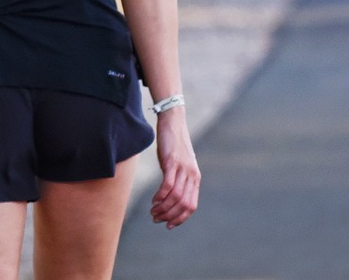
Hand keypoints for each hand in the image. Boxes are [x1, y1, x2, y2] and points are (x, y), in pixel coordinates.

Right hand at [151, 108, 198, 228]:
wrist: (173, 122)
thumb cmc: (173, 145)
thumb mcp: (179, 165)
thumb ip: (178, 180)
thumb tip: (170, 197)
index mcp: (195, 178)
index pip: (191, 206)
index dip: (180, 219)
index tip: (168, 225)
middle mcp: (191, 175)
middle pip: (183, 204)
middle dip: (170, 216)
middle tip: (156, 219)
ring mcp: (183, 168)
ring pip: (175, 197)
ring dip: (163, 208)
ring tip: (153, 212)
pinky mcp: (172, 162)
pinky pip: (168, 185)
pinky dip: (160, 196)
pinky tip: (153, 200)